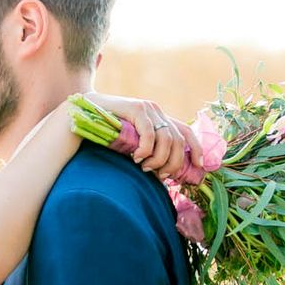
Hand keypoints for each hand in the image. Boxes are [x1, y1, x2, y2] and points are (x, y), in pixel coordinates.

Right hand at [86, 93, 202, 180]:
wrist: (83, 114)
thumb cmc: (106, 133)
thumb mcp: (133, 143)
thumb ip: (148, 151)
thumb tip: (163, 173)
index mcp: (159, 118)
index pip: (186, 132)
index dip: (197, 149)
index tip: (200, 166)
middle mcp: (157, 111)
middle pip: (179, 141)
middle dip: (173, 163)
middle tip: (160, 176)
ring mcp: (147, 109)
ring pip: (167, 139)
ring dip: (158, 159)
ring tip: (145, 167)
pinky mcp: (136, 109)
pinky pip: (150, 133)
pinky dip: (146, 149)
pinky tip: (137, 158)